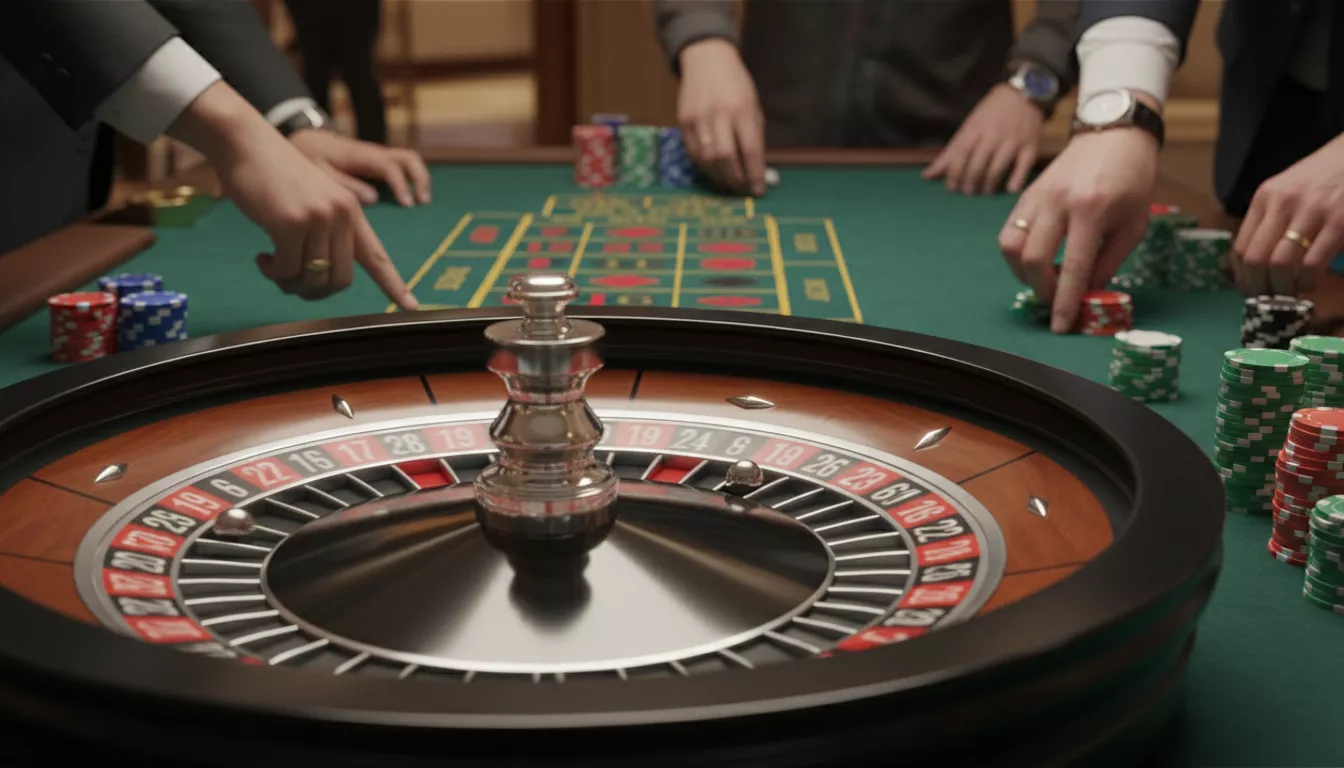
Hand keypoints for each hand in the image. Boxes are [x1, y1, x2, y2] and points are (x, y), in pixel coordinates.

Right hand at [168, 83, 417, 309]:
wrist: (247, 144)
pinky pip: (286, 271)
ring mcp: (318, 218)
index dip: (394, 284)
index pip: (377, 256)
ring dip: (289, 283)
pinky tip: (262, 258)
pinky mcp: (291, 223)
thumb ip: (325, 234)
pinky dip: (273, 273)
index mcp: (351, 212)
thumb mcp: (313, 203)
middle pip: (340, 281)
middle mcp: (342, 215)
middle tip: (291, 284)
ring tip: (272, 267)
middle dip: (315, 292)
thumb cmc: (274, 178)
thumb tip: (321, 278)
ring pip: (312, 279)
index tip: (412, 306)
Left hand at [289, 129, 431, 207]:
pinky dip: (411, 180)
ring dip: (420, 179)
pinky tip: (410, 199)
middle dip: (420, 179)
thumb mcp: (320, 172)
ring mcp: (379, 156)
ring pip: (409, 160)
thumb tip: (373, 199)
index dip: (401, 185)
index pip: (389, 167)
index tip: (406, 205)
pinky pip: (402, 166)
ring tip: (422, 203)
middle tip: (422, 203)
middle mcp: (375, 153)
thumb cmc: (312, 157)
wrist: (309, 140)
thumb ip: (346, 185)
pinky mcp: (379, 162)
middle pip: (408, 158)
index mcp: (361, 156)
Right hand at [677, 38, 766, 195]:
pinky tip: (714, 170)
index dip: (755, 173)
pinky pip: (693, 152)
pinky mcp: (684, 122)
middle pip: (725, 157)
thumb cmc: (736, 85)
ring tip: (729, 183)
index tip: (759, 190)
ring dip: (719, 177)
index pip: (750, 148)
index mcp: (741, 109)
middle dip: (736, 179)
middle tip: (742, 190)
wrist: (707, 59)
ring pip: (707, 158)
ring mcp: (698, 118)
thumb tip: (758, 169)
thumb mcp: (753, 106)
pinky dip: (705, 167)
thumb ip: (755, 136)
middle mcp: (719, 114)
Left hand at [925, 84, 1045, 194]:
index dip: (954, 174)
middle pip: (978, 164)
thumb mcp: (969, 127)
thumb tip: (927, 176)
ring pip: (998, 167)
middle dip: (970, 182)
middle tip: (968, 192)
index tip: (952, 187)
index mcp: (975, 130)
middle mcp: (993, 135)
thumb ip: (950, 153)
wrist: (1024, 93)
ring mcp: (1013, 141)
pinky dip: (1016, 179)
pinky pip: (1023, 166)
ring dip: (989, 184)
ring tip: (985, 191)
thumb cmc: (991, 114)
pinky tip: (1009, 189)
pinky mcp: (1031, 146)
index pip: (960, 155)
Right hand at [999, 128, 1158, 332]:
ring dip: (1022, 273)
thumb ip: (1108, 263)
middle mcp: (1059, 202)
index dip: (1065, 301)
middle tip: (1053, 301)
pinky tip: (1035, 259)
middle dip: (1040, 290)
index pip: (1074, 266)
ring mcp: (1038, 196)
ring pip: (1010, 245)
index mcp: (1092, 210)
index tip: (1060, 326)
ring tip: (1041, 279)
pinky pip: (1009, 231)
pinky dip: (1017, 254)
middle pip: (1032, 259)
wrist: (1113, 134)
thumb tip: (1084, 295)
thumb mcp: (1133, 225)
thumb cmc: (1132, 180)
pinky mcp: (1026, 193)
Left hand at [1232, 136, 1343, 295]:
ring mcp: (1312, 212)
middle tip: (1269, 301)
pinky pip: (1311, 264)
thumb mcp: (1290, 188)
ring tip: (1290, 296)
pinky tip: (1310, 283)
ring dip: (1282, 289)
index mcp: (1266, 196)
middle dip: (1258, 289)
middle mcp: (1283, 203)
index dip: (1242, 277)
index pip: (1241, 247)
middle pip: (1255, 260)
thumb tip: (1253, 263)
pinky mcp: (1340, 222)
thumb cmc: (1327, 176)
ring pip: (1279, 265)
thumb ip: (1271, 218)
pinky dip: (1307, 282)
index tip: (1250, 291)